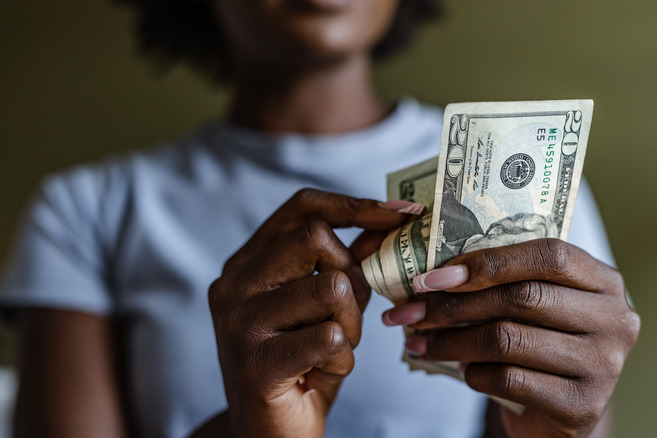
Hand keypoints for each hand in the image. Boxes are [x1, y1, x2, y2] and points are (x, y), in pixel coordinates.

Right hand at [208, 189, 417, 437]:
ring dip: (351, 325)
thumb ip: (346, 265)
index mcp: (247, 263)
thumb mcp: (325, 307)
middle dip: (352, 278)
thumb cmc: (302, 363)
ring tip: (333, 350)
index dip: (355, 204)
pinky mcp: (255, 362)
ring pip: (330, 288)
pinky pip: (331, 338)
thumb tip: (388, 220)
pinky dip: (343, 360)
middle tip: (345, 317)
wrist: (268, 434)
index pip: (301, 206)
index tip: (402, 213)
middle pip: (316, 238)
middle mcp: (233, 283)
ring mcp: (239, 322)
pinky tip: (321, 374)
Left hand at [382, 238, 639, 437]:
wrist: (565, 412)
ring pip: (510, 340)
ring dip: (453, 341)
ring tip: (421, 343)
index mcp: (605, 282)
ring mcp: (604, 365)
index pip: (549, 255)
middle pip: (524, 297)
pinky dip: (475, 374)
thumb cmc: (542, 345)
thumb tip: (431, 274)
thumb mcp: (537, 307)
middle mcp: (615, 320)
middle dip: (456, 305)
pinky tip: (462, 371)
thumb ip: (505, 283)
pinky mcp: (583, 405)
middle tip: (410, 313)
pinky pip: (511, 380)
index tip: (434, 276)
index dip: (488, 262)